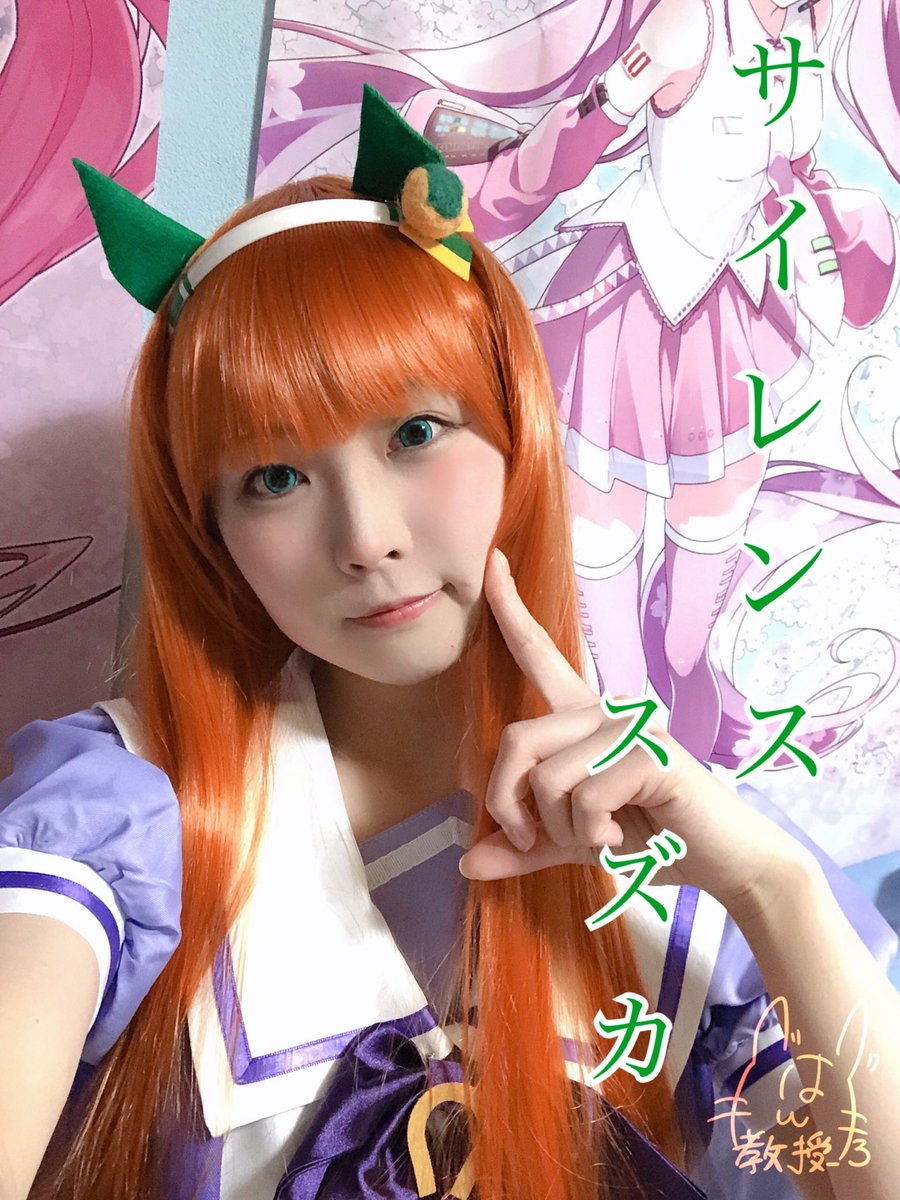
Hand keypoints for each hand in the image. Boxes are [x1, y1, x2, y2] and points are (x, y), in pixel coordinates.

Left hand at [457, 549, 817, 922]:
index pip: (540, 655)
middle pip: (516, 740)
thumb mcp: (575, 843)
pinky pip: (584, 798)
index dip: (511, 611)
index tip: (491, 561)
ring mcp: (631, 727)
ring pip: (548, 777)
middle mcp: (605, 710)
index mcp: (584, 720)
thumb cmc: (656, 840)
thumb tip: (468, 865)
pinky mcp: (651, 754)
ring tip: (599, 840)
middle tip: (536, 841)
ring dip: (561, 829)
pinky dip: (591, 834)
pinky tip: (621, 839)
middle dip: (509, 804)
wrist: (726, 863)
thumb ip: (525, 847)